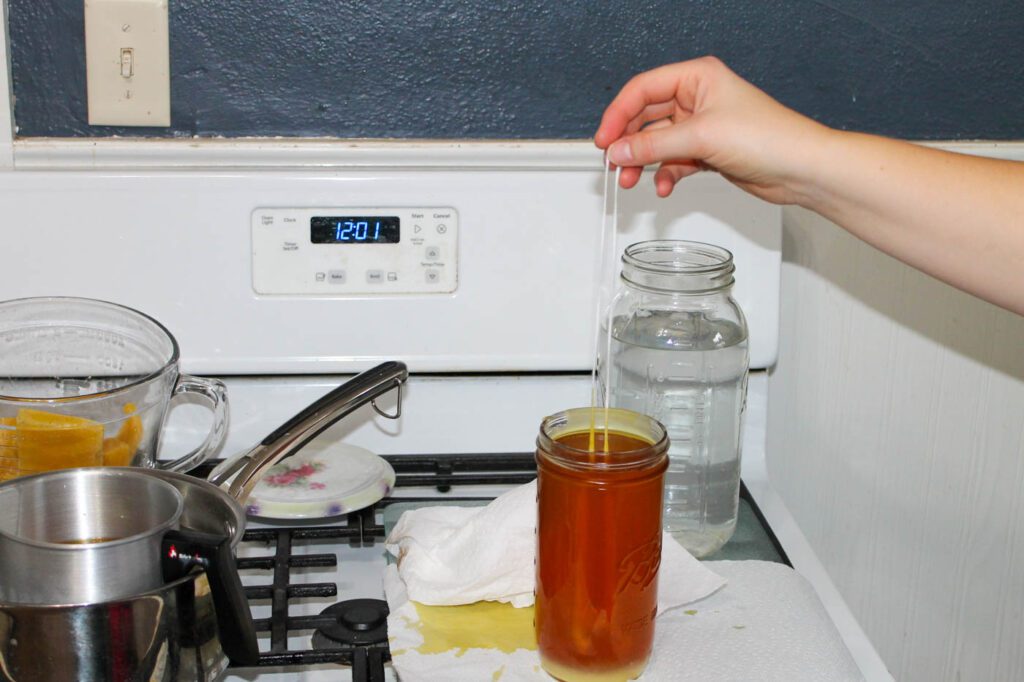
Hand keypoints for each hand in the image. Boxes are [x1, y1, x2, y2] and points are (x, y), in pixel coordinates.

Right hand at [594, 57, 830, 204]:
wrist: (801, 168)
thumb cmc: (769, 137)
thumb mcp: (700, 137)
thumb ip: (653, 145)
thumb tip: (617, 150)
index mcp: (697, 77)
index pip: (642, 89)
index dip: (618, 115)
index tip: (603, 140)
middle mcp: (698, 98)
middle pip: (646, 117)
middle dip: (629, 143)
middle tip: (613, 164)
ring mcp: (702, 126)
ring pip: (658, 143)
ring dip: (643, 162)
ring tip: (632, 181)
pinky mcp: (708, 151)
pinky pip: (674, 161)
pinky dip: (666, 174)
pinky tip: (664, 186)